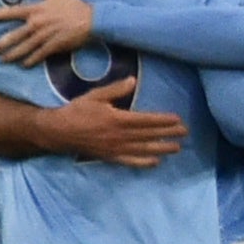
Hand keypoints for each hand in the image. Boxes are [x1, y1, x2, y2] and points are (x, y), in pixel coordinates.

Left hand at [0, 0, 95, 67]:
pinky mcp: (53, 46)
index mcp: (37, 10)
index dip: (1, 14)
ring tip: (4, 59)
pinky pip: (39, 54)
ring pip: (24, 47)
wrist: (91, 20)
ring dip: (13, 54)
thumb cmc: (75, 5)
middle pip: (15, 34)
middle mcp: (37, 23)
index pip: (14, 12)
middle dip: (2, 43)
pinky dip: (31, 60)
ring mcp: (44, 36)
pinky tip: (24, 65)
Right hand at [38, 78, 187, 167]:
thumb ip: (115, 90)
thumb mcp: (95, 95)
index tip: (178, 120)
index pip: (146, 120)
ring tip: (177, 148)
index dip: (163, 121)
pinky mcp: (109, 157)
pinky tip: (156, 162)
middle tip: (185, 133)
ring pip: (143, 150)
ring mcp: (115, 149)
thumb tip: (133, 80)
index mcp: (117, 119)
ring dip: (161, 148)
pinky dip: (144, 163)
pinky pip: (130, 162)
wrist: (58, 132)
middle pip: (149, 135)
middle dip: (168, 134)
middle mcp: (119, 136)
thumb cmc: (76, 111)